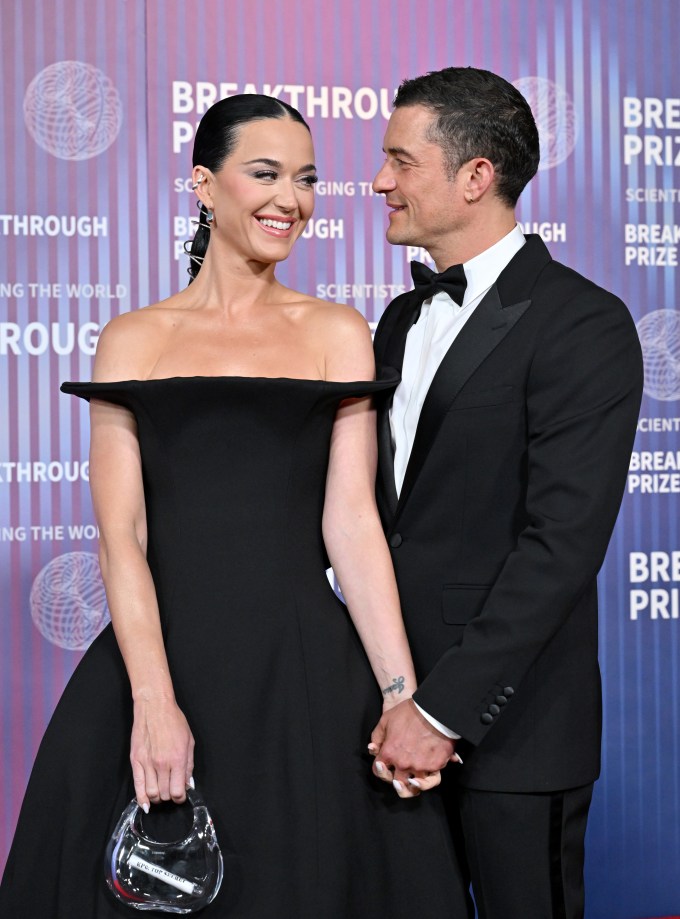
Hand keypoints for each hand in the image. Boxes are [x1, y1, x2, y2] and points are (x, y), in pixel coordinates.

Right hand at [130, 697, 194, 811]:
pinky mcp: (136, 761)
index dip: (181, 797)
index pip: (178, 791)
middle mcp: (162, 764)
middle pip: (165, 794)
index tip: (181, 795)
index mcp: (178, 759)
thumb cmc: (174, 721)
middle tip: (172, 790)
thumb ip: (189, 765)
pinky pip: (137, 786)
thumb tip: (189, 784)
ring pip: (152, 793)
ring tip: (161, 793)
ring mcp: (147, 763)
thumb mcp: (189, 741)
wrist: (154, 708)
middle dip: (170, 796)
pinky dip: (142, 798)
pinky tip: (146, 804)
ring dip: (158, 797)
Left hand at [369, 699, 455, 797]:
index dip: (381, 769)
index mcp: (389, 753)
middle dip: (397, 782)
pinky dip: (431, 774)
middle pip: (397, 784)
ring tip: (415, 781)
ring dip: (415, 785)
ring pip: (416, 786)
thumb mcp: (386, 720)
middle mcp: (403, 763)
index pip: (378, 771)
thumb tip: (374, 749)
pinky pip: (432, 776)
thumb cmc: (409, 712)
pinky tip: (429, 770)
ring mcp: (420, 766)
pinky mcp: (435, 765)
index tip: (385, 766)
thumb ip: (377, 737)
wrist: (433, 709)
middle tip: (401, 778)